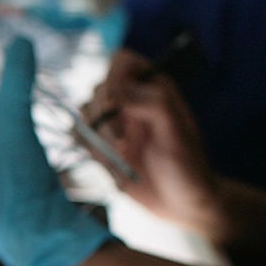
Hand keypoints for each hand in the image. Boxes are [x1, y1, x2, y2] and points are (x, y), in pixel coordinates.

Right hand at [84, 52, 224, 236]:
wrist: (180, 204)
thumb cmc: (187, 167)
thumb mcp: (178, 133)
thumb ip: (154, 104)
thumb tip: (119, 92)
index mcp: (153, 88)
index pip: (122, 61)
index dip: (113, 76)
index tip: (116, 103)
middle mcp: (130, 100)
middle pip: (98, 88)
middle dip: (105, 116)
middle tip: (122, 143)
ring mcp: (113, 122)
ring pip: (84, 111)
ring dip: (97, 134)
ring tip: (120, 155)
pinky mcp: (99, 143)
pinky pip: (79, 134)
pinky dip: (87, 146)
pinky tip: (108, 161)